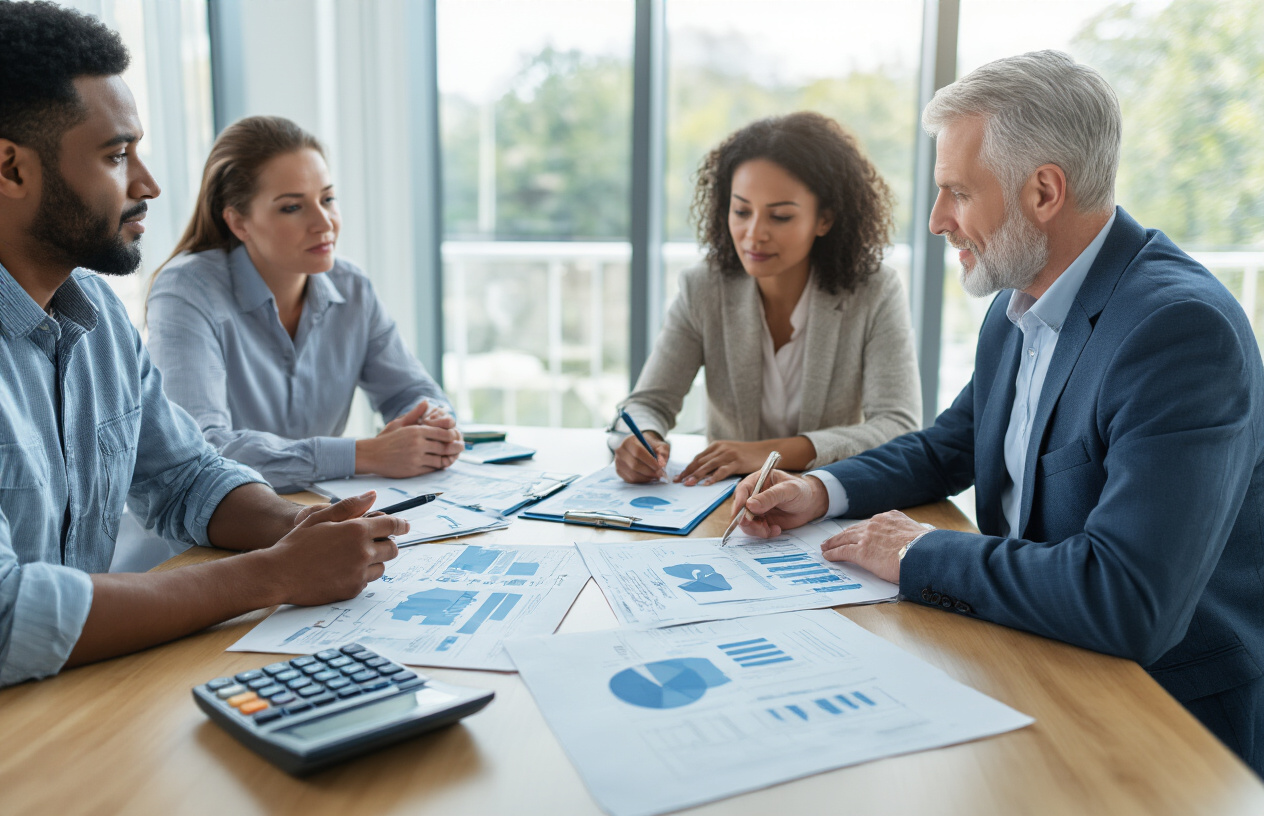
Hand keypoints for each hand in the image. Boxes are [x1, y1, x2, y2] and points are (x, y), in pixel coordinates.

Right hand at [264, 491, 405, 605]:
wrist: (278, 574)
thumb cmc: (297, 543)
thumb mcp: (320, 517)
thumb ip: (349, 506)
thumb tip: (372, 496)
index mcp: (356, 530)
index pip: (391, 525)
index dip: (401, 524)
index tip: (405, 525)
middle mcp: (362, 552)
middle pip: (392, 548)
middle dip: (386, 543)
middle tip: (372, 541)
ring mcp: (359, 573)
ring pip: (381, 566)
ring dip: (373, 560)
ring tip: (350, 557)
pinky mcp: (353, 590)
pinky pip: (366, 581)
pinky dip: (360, 575)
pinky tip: (340, 571)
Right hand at [356, 401, 463, 476]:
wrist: (372, 455)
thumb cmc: (387, 439)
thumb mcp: (400, 423)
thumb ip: (415, 414)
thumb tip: (426, 401)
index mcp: (416, 431)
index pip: (442, 433)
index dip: (452, 435)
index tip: (457, 436)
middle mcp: (418, 444)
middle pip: (444, 447)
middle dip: (455, 448)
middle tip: (462, 447)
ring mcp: (416, 458)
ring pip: (439, 459)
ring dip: (448, 459)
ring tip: (454, 456)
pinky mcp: (413, 470)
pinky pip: (431, 469)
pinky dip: (438, 467)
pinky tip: (441, 464)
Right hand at [614, 432, 669, 482]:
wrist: (641, 448)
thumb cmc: (651, 446)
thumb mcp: (660, 445)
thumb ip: (663, 452)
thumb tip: (662, 463)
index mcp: (629, 441)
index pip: (638, 452)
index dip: (650, 461)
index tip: (660, 467)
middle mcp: (620, 451)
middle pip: (634, 465)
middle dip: (649, 471)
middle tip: (660, 474)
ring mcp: (618, 462)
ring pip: (632, 474)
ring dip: (646, 477)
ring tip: (655, 476)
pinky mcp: (619, 471)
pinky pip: (630, 479)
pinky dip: (642, 480)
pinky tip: (648, 477)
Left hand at [677, 440, 772, 485]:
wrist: (764, 450)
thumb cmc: (745, 454)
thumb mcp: (728, 453)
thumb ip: (716, 459)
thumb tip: (701, 473)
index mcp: (716, 446)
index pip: (698, 458)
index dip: (687, 468)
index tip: (678, 477)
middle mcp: (720, 448)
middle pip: (700, 461)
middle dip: (688, 472)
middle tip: (678, 482)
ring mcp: (728, 454)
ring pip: (708, 466)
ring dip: (697, 475)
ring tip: (688, 484)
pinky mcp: (737, 462)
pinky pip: (723, 470)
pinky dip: (714, 477)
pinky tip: (707, 483)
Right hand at [734, 470, 828, 536]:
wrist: (810, 504)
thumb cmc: (800, 491)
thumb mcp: (788, 490)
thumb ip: (769, 497)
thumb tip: (749, 505)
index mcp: (757, 481)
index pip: (742, 491)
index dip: (739, 504)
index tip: (742, 516)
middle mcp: (753, 495)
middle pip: (740, 509)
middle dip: (748, 521)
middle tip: (761, 527)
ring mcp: (756, 509)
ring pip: (746, 522)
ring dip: (756, 529)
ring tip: (771, 529)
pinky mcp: (761, 520)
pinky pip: (755, 530)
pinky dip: (764, 533)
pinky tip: (776, 529)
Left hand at [819, 510, 925, 583]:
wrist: (923, 553)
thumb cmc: (927, 548)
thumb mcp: (921, 533)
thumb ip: (914, 534)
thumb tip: (923, 538)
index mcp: (890, 517)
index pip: (870, 524)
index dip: (860, 530)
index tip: (855, 533)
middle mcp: (876, 523)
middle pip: (854, 529)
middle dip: (842, 535)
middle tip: (832, 540)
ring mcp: (867, 537)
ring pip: (844, 539)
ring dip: (833, 543)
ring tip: (825, 547)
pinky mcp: (861, 551)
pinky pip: (842, 551)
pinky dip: (833, 554)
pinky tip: (828, 556)